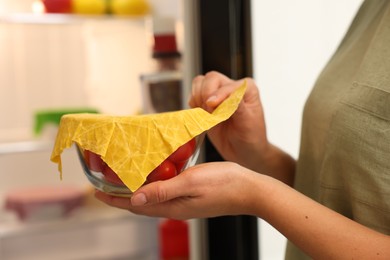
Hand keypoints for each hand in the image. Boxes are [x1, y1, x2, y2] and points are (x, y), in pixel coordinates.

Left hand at [95, 162, 263, 218]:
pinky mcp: (191, 196)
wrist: (250, 190)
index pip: (136, 206)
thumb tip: (134, 200)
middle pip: (141, 204)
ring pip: (152, 198)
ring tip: (124, 179)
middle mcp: (175, 207)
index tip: (97, 193)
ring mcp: (184, 203)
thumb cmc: (224, 185)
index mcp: (173, 207)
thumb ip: (162, 191)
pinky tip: (154, 174)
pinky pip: (165, 192)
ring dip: (136, 190)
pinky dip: (153, 185)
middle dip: (121, 196)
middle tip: (105, 184)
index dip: (115, 200)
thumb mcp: (191, 183)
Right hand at [189, 71, 267, 170]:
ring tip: (208, 115)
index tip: (211, 106)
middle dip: (205, 95)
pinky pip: (193, 96)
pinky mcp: (206, 104)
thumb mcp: (248, 122)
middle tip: (211, 114)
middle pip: (210, 78)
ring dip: (198, 99)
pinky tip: (203, 117)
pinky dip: (194, 105)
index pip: (227, 85)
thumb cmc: (251, 137)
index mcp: (246, 88)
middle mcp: (232, 87)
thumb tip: (219, 97)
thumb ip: (236, 106)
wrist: (244, 152)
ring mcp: (218, 94)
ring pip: (199, 84)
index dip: (217, 95)